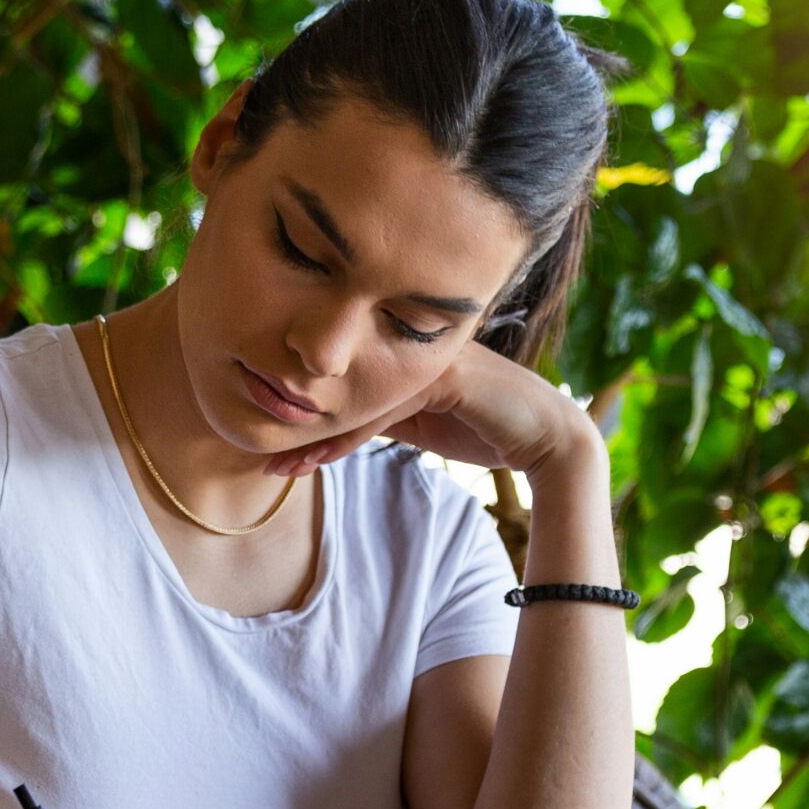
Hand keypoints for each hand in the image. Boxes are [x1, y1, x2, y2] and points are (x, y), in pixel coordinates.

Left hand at [262, 342, 599, 479]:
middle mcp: (413, 343)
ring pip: (357, 396)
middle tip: (262, 454)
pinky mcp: (445, 376)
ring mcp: (428, 355)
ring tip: (284, 465)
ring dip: (317, 435)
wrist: (546, 437)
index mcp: (404, 347)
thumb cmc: (483, 425)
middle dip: (298, 418)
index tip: (270, 440)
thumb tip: (330, 426)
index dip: (303, 408)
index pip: (343, 372)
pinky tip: (323, 459)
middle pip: (342, 379)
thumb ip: (381, 414)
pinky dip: (351, 438)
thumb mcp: (419, 419)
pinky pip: (385, 409)